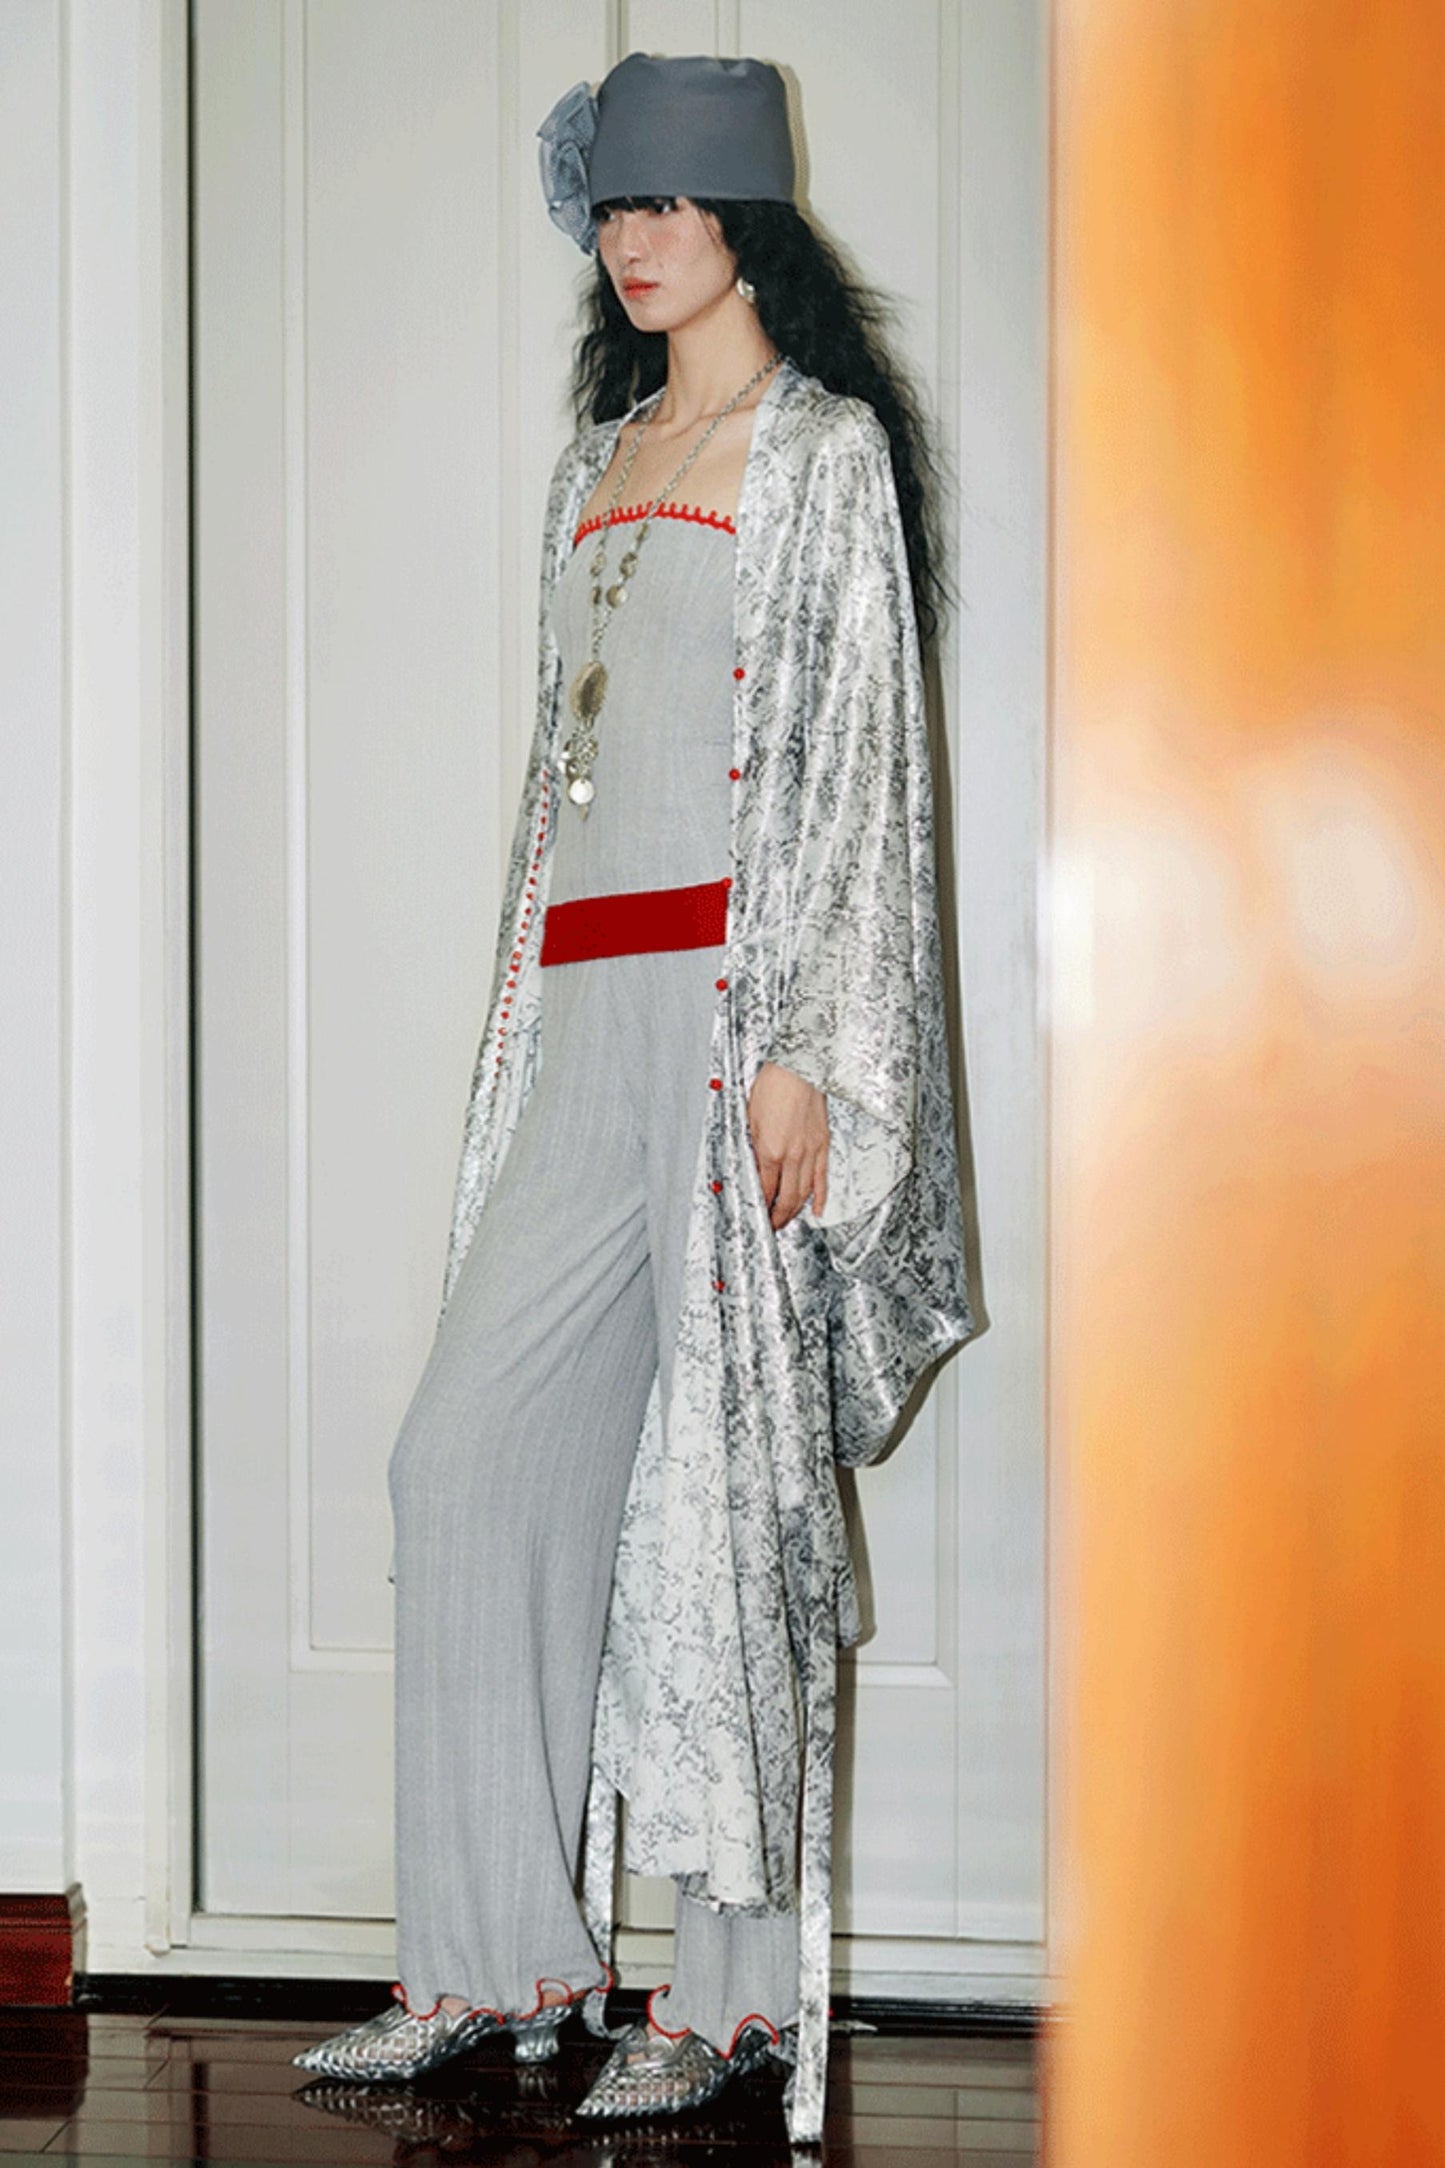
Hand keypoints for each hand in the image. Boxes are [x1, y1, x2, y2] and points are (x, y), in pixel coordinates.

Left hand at [746, 1061, 828, 1228]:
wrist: (799, 1069)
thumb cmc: (772, 1087)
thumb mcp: (751, 1119)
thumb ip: (753, 1147)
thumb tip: (753, 1169)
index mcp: (769, 1150)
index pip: (765, 1189)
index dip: (760, 1206)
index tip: (756, 1215)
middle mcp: (791, 1155)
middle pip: (786, 1198)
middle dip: (777, 1217)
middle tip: (771, 1226)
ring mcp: (810, 1152)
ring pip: (804, 1193)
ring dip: (794, 1211)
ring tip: (786, 1221)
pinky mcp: (823, 1145)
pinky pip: (822, 1178)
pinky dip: (820, 1198)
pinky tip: (817, 1210)